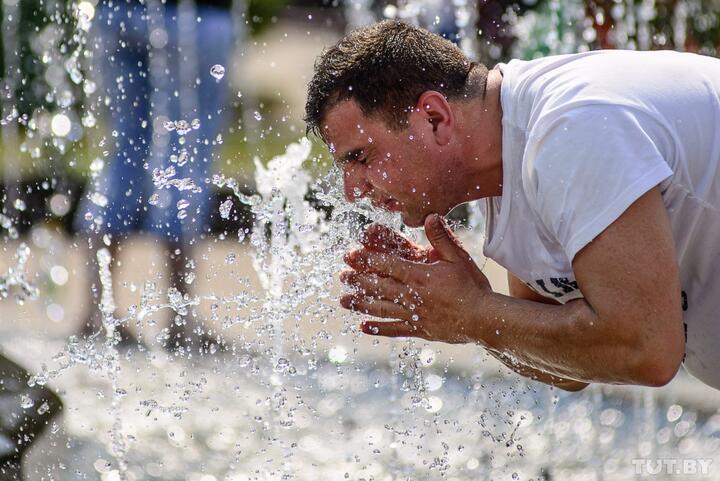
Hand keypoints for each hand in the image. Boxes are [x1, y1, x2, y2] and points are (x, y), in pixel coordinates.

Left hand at [339, 214, 492, 342]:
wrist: (484, 318)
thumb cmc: (472, 286)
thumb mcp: (458, 257)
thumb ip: (441, 237)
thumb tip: (430, 216)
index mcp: (420, 275)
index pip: (388, 265)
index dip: (368, 259)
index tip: (351, 255)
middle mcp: (412, 295)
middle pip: (379, 286)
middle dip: (358, 280)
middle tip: (341, 276)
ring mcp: (414, 314)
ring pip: (381, 308)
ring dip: (361, 304)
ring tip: (343, 301)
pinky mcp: (419, 329)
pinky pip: (394, 329)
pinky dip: (378, 328)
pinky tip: (363, 327)